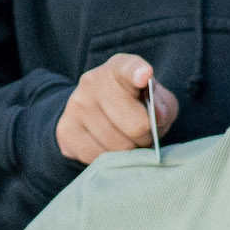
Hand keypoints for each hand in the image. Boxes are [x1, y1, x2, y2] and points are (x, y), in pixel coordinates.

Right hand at [56, 53, 173, 165]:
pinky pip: (99, 158)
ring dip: (130, 152)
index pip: (128, 68)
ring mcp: (76, 105)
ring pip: (118, 147)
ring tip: (127, 141)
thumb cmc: (133, 106)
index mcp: (119, 68)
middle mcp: (93, 82)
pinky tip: (108, 147)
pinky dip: (110, 161)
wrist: (91, 115)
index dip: (136, 72)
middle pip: (136, 125)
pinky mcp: (66, 130)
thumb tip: (157, 116)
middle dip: (146, 137)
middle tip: (143, 135)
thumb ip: (164, 106)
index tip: (144, 76)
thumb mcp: (156, 101)